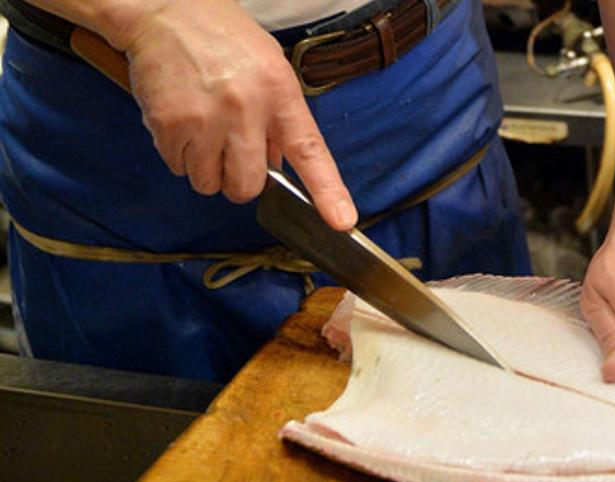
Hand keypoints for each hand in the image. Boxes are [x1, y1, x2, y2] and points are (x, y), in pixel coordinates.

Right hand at [110, 0, 355, 228]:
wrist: (166, 10)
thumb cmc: (224, 40)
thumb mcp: (269, 70)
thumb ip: (279, 120)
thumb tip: (278, 166)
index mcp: (279, 93)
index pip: (309, 151)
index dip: (327, 191)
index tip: (341, 220)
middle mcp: (245, 109)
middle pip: (247, 186)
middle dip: (239, 181)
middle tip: (231, 153)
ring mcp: (205, 120)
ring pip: (209, 183)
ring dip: (207, 169)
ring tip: (204, 131)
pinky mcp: (168, 125)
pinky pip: (178, 168)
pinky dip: (180, 155)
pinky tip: (182, 122)